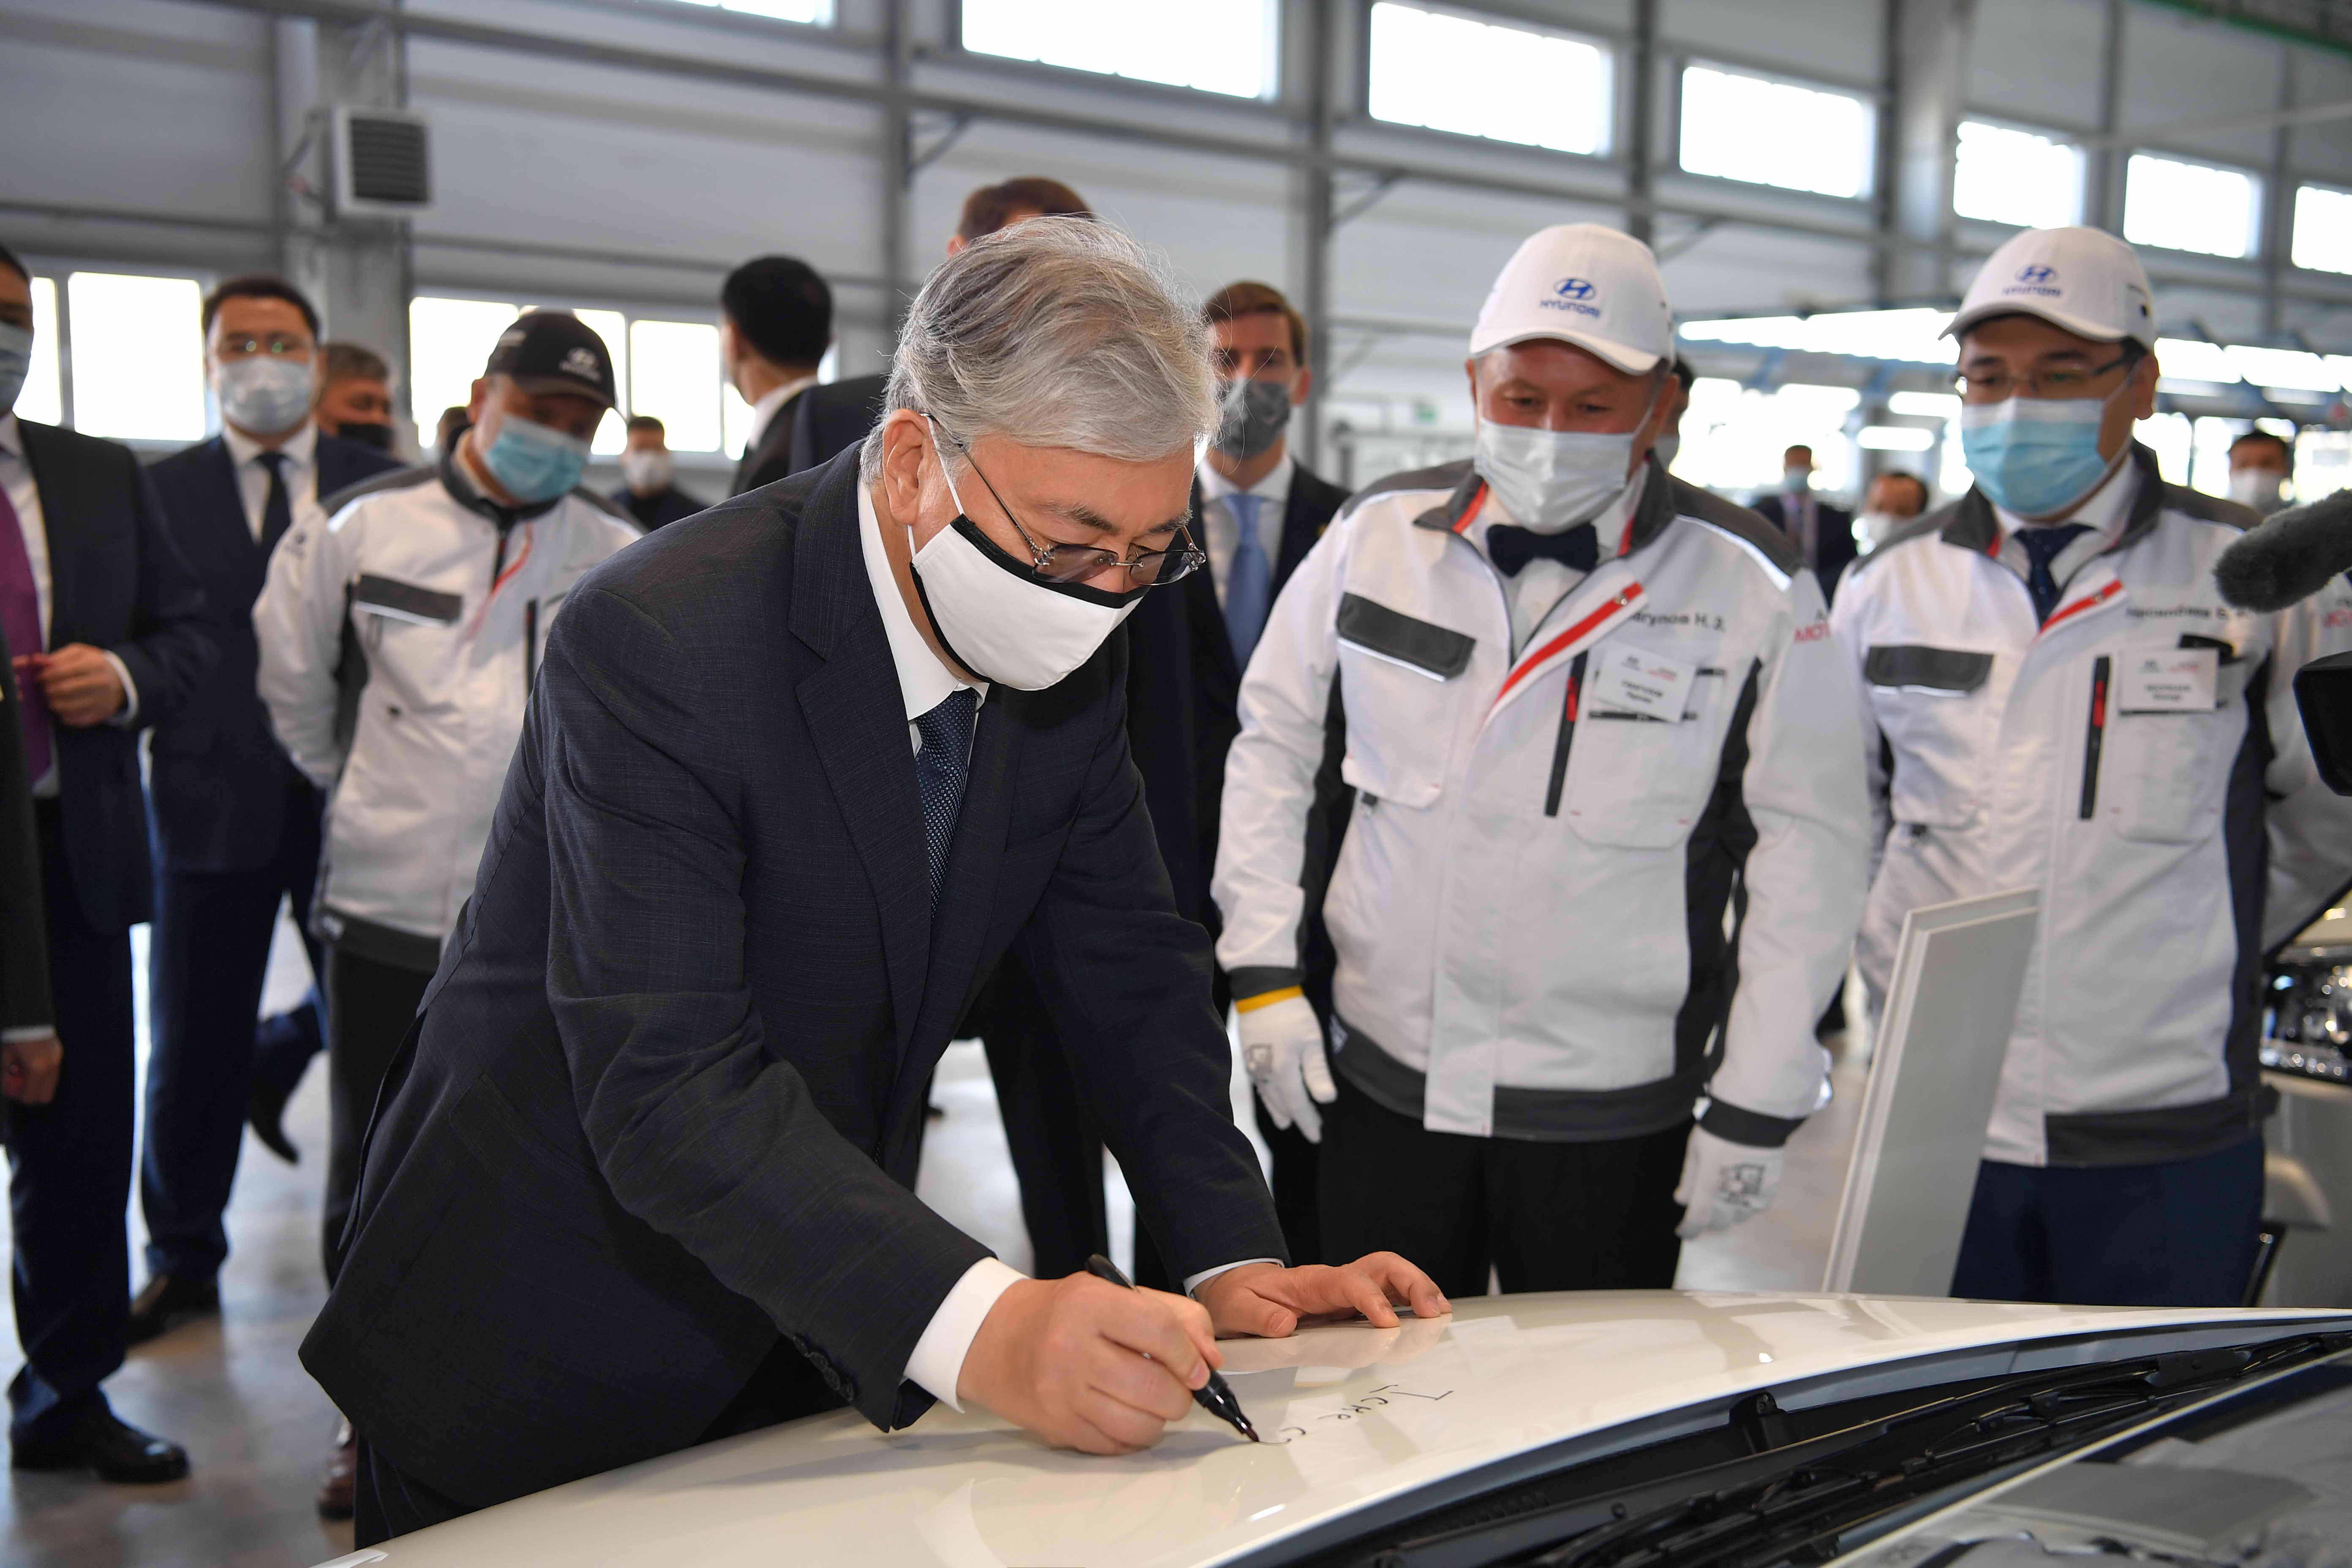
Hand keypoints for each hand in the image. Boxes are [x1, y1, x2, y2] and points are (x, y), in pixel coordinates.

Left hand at [2, 1033, 60, 1105]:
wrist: (29, 1017)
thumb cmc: (14, 1037)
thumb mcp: (5, 1057)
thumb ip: (6, 1075)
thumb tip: (6, 1089)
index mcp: (36, 1068)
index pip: (31, 1096)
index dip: (20, 1098)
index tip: (11, 1092)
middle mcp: (50, 1067)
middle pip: (45, 1096)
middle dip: (32, 1096)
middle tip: (21, 1088)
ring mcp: (57, 1061)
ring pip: (51, 1085)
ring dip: (38, 1085)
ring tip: (26, 1076)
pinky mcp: (59, 1055)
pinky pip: (53, 1074)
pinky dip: (43, 1076)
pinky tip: (32, 1067)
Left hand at [30, 645, 125, 726]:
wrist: (120, 680)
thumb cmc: (93, 664)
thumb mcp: (79, 654)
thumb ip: (57, 656)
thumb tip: (35, 661)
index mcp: (94, 664)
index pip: (60, 671)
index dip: (45, 675)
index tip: (40, 677)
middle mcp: (100, 683)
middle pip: (62, 689)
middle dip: (47, 690)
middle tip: (46, 688)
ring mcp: (101, 700)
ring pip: (65, 707)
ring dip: (53, 703)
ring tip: (52, 698)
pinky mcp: (100, 714)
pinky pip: (73, 719)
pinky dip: (63, 715)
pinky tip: (65, 707)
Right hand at [958, 1272, 1219, 1454]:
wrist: (992, 1337)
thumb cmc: (1060, 1314)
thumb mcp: (1114, 1293)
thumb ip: (1173, 1315)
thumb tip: (1211, 1359)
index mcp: (1089, 1304)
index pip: (1161, 1332)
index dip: (1190, 1355)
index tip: (1198, 1366)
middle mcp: (1072, 1348)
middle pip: (1156, 1388)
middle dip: (1181, 1394)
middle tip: (1177, 1386)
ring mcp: (1062, 1393)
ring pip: (1141, 1425)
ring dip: (1159, 1418)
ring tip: (1150, 1400)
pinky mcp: (1056, 1427)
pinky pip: (1117, 1446)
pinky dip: (1132, 1436)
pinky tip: (1124, 1414)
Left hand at [1194, 1254, 1448, 1338]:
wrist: (1237, 1291)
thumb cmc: (1240, 1300)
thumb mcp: (1238, 1309)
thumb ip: (1259, 1318)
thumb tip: (1283, 1327)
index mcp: (1311, 1283)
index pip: (1350, 1283)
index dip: (1371, 1300)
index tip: (1387, 1324)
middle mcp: (1336, 1281)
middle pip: (1383, 1266)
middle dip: (1412, 1283)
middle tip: (1433, 1310)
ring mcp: (1348, 1289)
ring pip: (1392, 1276)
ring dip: (1420, 1290)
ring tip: (1441, 1314)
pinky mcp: (1354, 1302)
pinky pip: (1390, 1294)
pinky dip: (1413, 1303)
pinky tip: (1428, 1318)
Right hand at [1238, 993, 1333, 1141]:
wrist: (1261, 990)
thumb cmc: (1291, 1014)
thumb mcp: (1310, 1042)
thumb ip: (1317, 1073)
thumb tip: (1327, 1100)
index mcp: (1282, 1072)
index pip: (1297, 1105)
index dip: (1307, 1121)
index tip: (1317, 1136)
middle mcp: (1265, 1074)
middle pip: (1282, 1103)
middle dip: (1296, 1117)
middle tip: (1310, 1131)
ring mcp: (1254, 1065)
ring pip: (1268, 1095)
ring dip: (1278, 1110)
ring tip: (1285, 1123)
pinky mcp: (1248, 1055)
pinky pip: (1259, 1084)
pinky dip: (1266, 1095)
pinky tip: (1269, 1095)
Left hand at [1674, 1127, 1782, 1238]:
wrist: (1754, 1116)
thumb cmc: (1718, 1131)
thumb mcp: (1695, 1151)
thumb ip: (1688, 1179)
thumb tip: (1681, 1201)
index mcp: (1709, 1185)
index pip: (1698, 1218)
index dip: (1689, 1229)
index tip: (1682, 1232)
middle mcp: (1732, 1196)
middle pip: (1719, 1222)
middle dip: (1709, 1217)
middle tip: (1706, 1201)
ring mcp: (1753, 1195)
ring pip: (1738, 1217)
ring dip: (1730, 1210)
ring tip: (1728, 1187)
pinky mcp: (1770, 1190)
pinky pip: (1756, 1206)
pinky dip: (1748, 1202)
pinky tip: (1744, 1184)